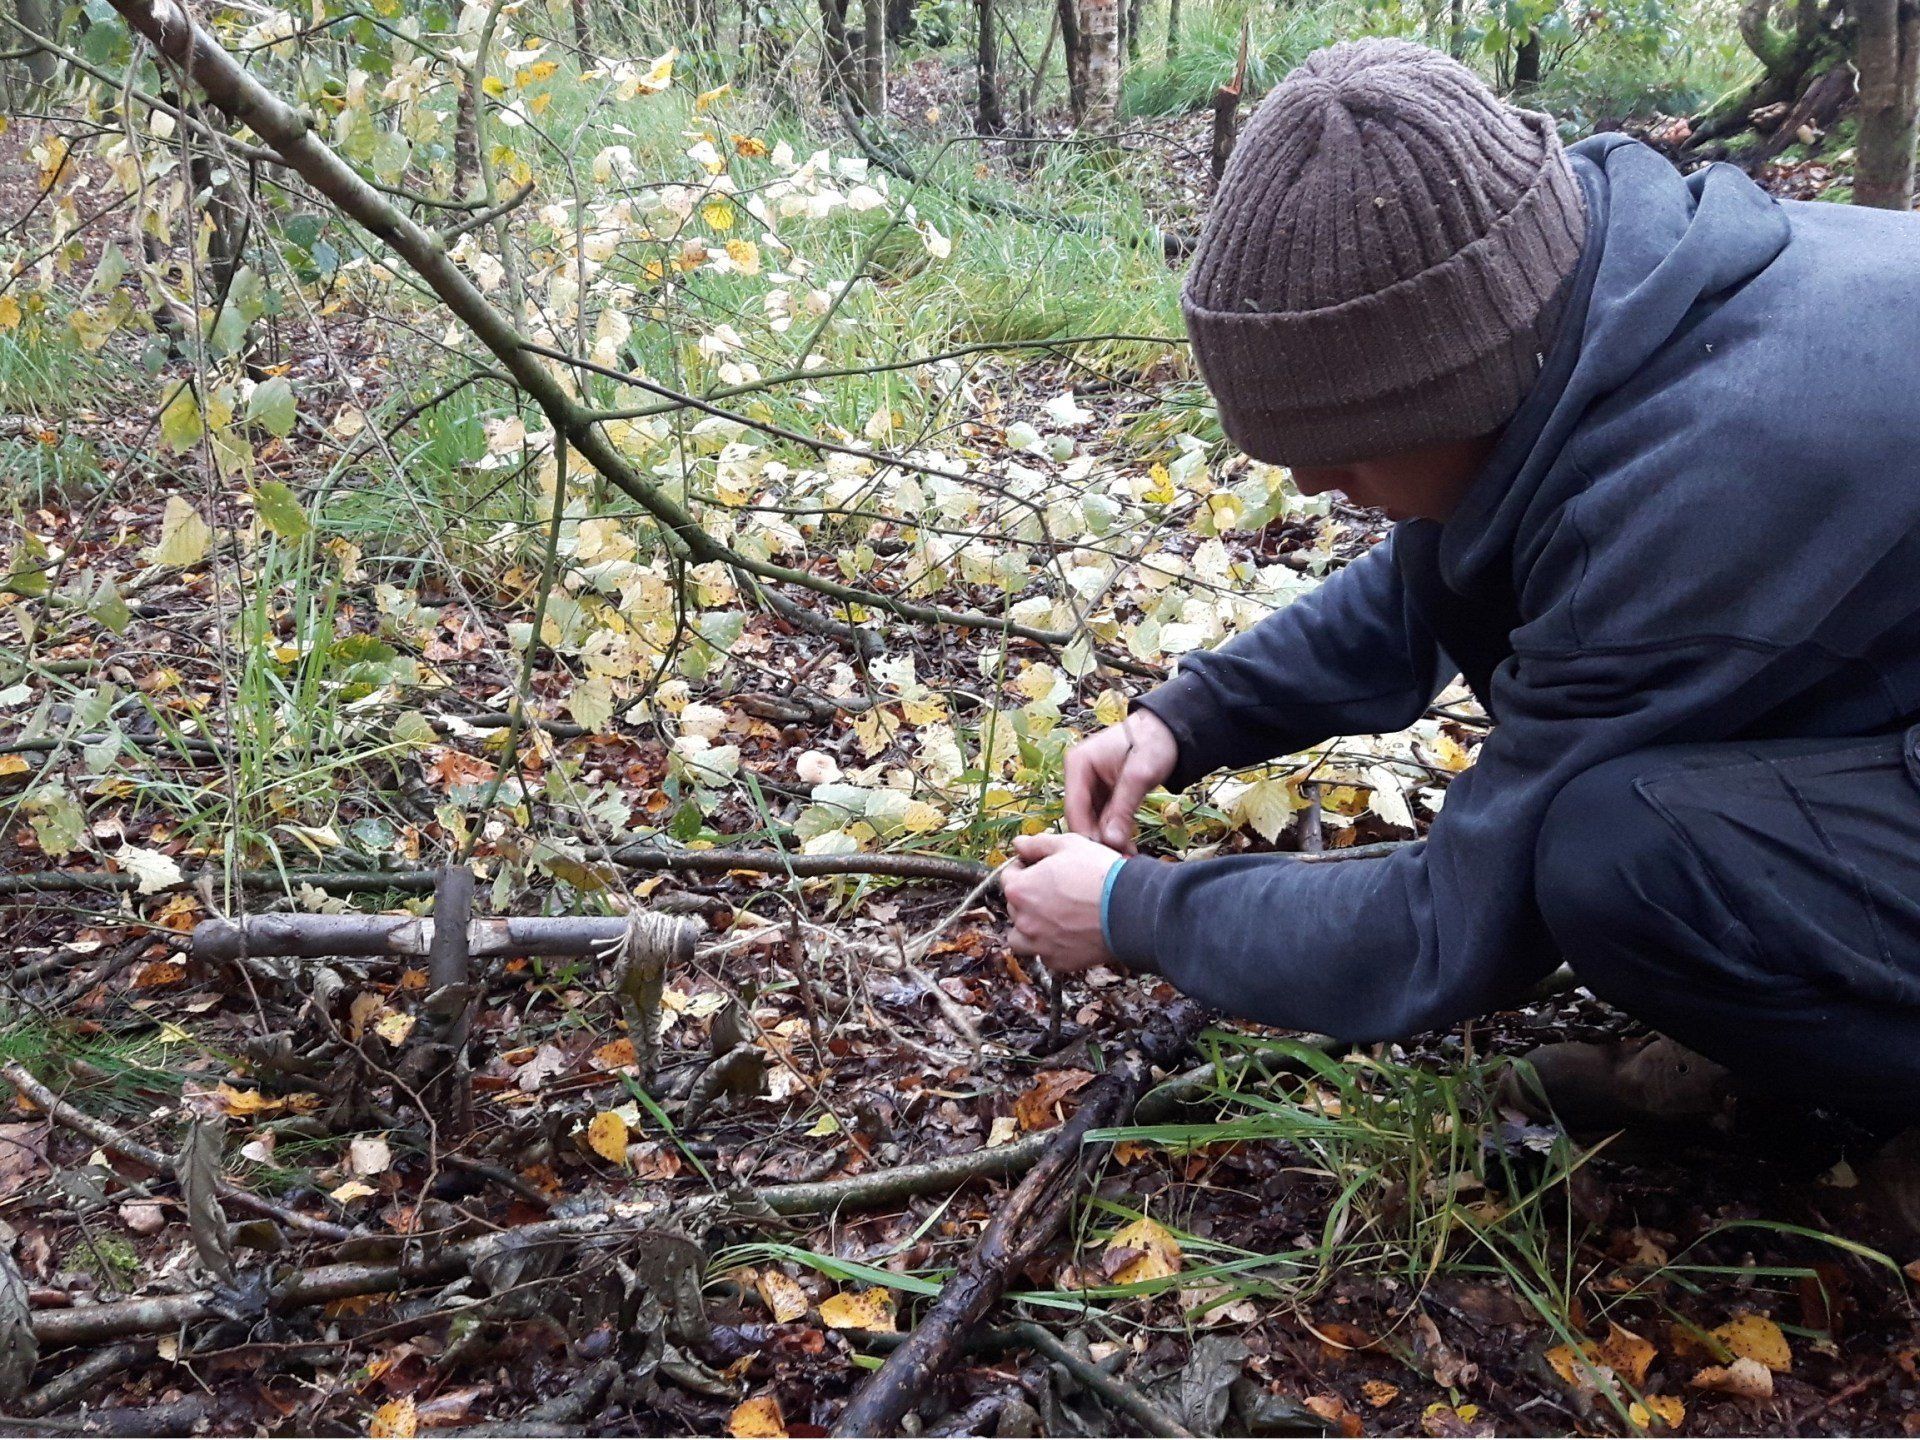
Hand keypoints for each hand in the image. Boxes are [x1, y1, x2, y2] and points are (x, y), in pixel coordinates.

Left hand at [1002, 832, 1123, 974]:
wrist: (1129, 909)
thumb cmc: (1099, 874)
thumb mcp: (1068, 844)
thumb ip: (1037, 844)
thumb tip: (1018, 844)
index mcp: (1020, 889)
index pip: (1008, 877)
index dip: (1025, 869)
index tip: (1041, 869)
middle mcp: (1023, 920)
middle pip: (1015, 907)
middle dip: (1029, 898)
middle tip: (1055, 891)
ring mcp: (1039, 944)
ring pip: (1021, 938)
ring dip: (1030, 929)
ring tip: (1053, 919)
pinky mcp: (1058, 962)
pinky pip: (1046, 955)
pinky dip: (1052, 947)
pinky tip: (1070, 934)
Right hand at [1064, 709, 1177, 852]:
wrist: (1170, 731)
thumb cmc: (1153, 744)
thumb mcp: (1138, 776)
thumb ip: (1122, 809)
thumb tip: (1111, 842)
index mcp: (1078, 764)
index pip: (1074, 808)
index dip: (1086, 834)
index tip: (1102, 856)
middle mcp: (1078, 774)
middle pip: (1081, 816)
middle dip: (1098, 840)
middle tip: (1118, 861)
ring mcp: (1089, 784)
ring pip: (1092, 820)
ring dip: (1107, 839)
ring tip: (1125, 857)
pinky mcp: (1102, 792)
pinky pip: (1103, 817)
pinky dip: (1114, 831)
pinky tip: (1127, 847)